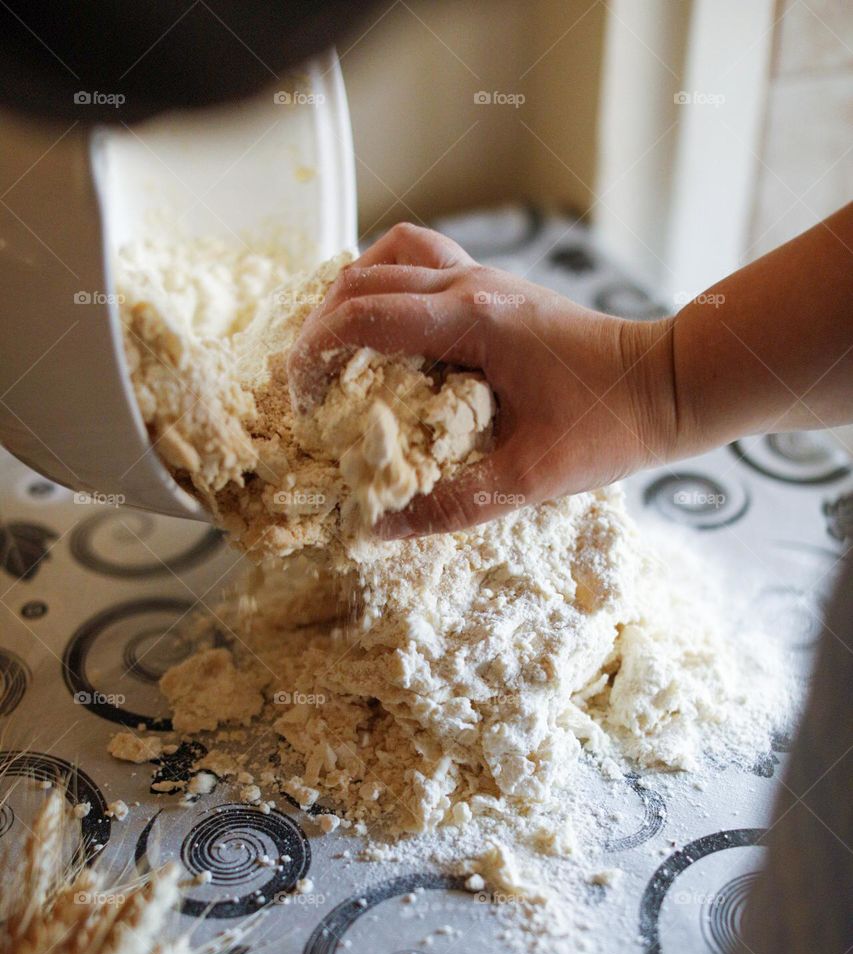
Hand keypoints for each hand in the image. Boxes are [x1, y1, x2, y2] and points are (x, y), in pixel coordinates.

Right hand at [288, 222, 677, 536]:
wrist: (669, 385)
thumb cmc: (609, 426)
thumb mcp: (531, 478)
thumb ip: (453, 504)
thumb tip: (381, 527)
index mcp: (473, 320)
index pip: (364, 315)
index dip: (316, 351)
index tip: (300, 398)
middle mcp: (472, 283)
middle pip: (363, 278)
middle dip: (321, 326)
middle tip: (307, 384)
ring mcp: (486, 277)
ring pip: (391, 254)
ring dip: (351, 292)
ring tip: (336, 346)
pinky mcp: (498, 287)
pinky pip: (423, 261)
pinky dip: (390, 283)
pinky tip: (388, 329)